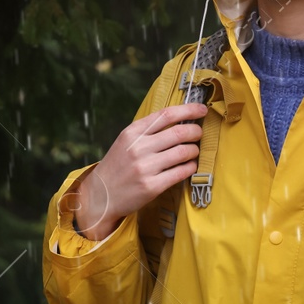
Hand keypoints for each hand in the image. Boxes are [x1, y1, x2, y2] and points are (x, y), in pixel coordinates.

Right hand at [71, 102, 208, 241]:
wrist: (101, 195)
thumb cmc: (118, 165)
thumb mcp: (126, 141)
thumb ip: (148, 130)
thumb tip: (179, 120)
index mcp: (132, 132)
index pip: (166, 114)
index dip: (188, 109)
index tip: (202, 109)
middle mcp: (138, 148)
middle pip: (179, 132)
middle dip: (195, 131)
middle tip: (199, 133)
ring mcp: (145, 167)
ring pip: (184, 152)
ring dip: (195, 150)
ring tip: (193, 151)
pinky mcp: (152, 186)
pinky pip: (181, 172)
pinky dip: (191, 167)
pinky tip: (190, 166)